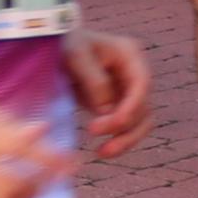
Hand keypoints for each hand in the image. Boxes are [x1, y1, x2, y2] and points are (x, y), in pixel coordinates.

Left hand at [62, 34, 152, 158]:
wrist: (52, 47)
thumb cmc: (63, 43)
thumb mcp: (75, 54)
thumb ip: (93, 80)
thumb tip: (108, 111)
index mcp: (129, 54)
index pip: (142, 84)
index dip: (132, 107)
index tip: (114, 123)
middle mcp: (133, 73)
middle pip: (144, 107)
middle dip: (127, 130)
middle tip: (104, 148)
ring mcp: (126, 90)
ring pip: (139, 122)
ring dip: (126, 140)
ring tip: (103, 153)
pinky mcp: (115, 105)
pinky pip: (124, 126)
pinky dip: (116, 139)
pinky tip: (101, 150)